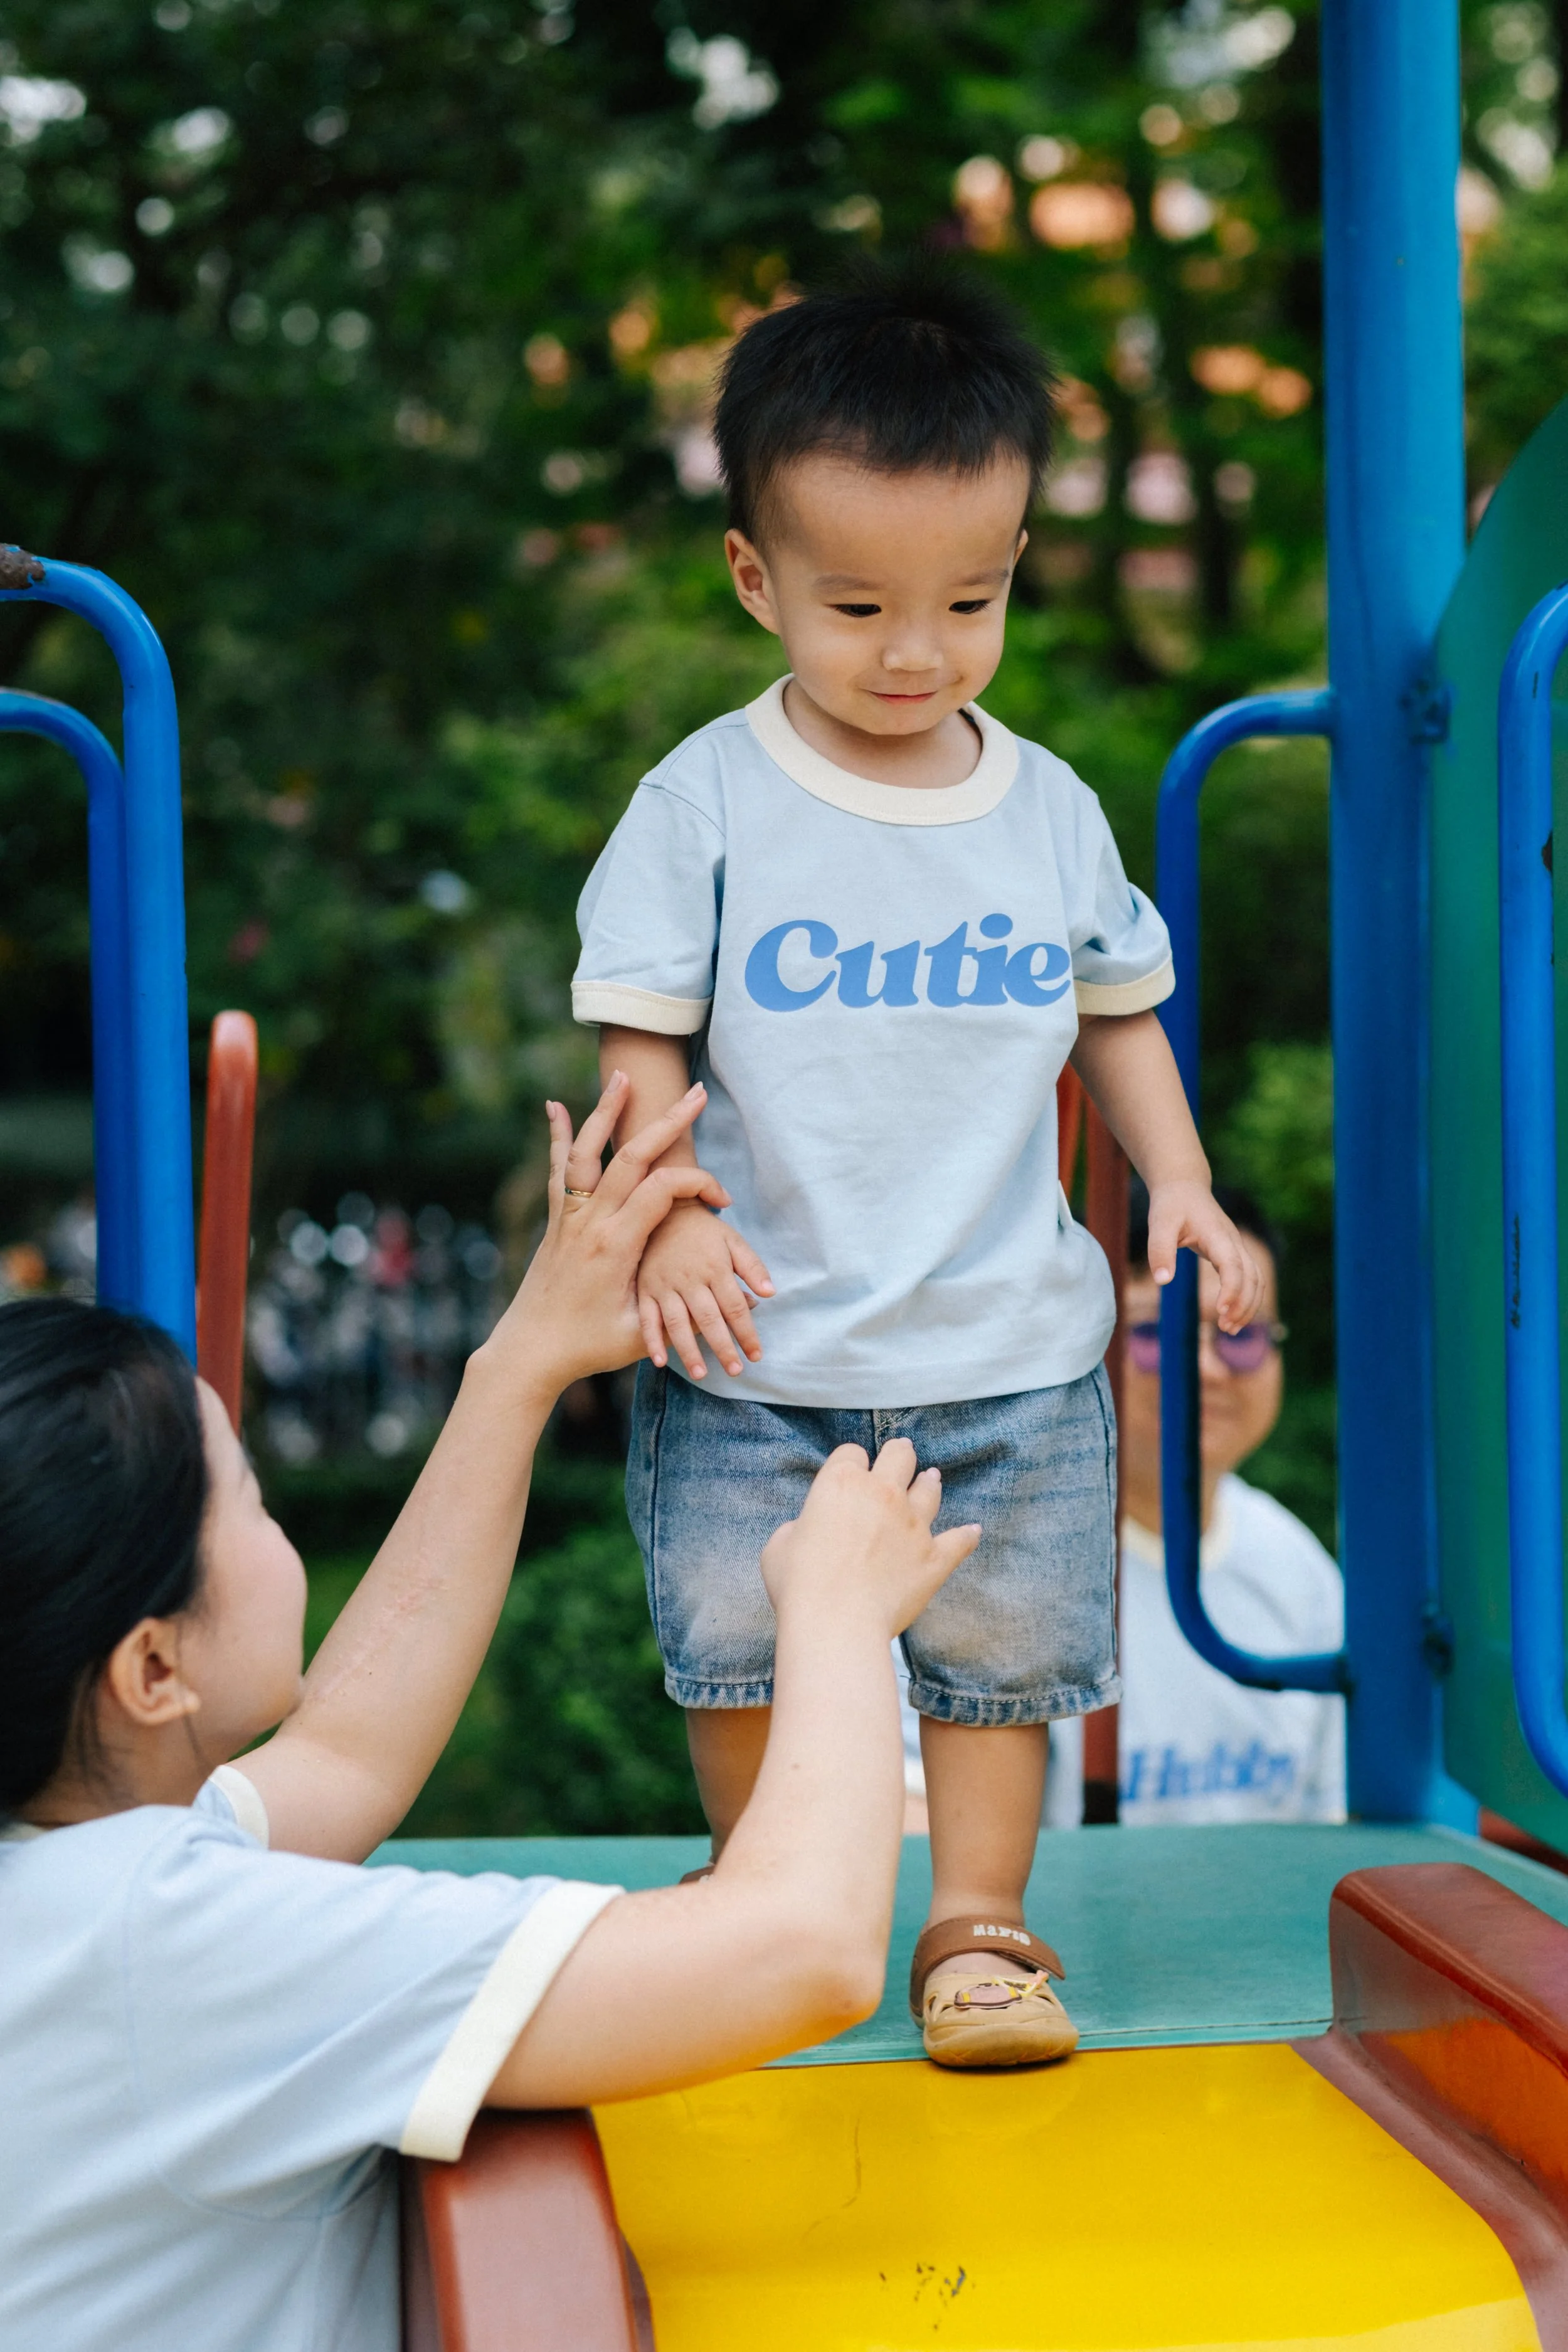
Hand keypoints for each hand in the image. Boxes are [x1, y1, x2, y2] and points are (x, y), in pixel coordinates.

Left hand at [485, 1074, 729, 1394]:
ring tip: (622, 1076)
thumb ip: (679, 1312)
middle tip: (696, 1094)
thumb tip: (732, 1302)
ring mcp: (569, 1217)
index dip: (699, 1184)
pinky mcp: (556, 1220)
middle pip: (631, 1157)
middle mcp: (589, 1223)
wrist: (528, 1351)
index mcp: (616, 1246)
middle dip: (667, 1122)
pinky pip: (558, 1169)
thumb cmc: (587, 1347)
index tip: (723, 1201)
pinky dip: (559, 1135)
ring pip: (588, 1151)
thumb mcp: (639, 1336)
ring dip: (606, 1112)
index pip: (663, 1190)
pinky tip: (555, 1106)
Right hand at [638, 1200, 773, 1379]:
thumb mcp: (732, 1240)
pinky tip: (659, 1363)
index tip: (756, 1355)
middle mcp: (689, 1279)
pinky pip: (647, 1318)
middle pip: (708, 1319)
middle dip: (723, 1347)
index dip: (746, 1333)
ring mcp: (664, 1285)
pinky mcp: (645, 1289)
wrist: (664, 1210)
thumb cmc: (704, 1231)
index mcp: (714, 1268)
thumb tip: (770, 1294)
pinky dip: (652, 1340)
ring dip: (688, 1350)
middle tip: (735, 1371)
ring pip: (677, 1323)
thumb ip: (752, 1267)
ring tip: (701, 1374)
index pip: (735, 1307)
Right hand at [760, 1438, 979, 1637]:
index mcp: (841, 1483)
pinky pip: (959, 1540)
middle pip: (900, 1456)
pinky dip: (966, 1536)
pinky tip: (973, 1531)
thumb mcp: (778, 1546)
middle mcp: (882, 1494)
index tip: (848, 1474)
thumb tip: (808, 1530)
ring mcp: (913, 1524)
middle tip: (899, 1456)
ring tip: (930, 1480)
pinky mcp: (934, 1556)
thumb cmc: (799, 1585)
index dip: (849, 1463)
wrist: (837, 1622)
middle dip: (899, 1454)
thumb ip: (798, 1527)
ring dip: (929, 1483)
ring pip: (929, 1489)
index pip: (851, 1453)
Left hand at [1146, 1179, 1263, 1331]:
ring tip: (1230, 1329)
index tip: (1220, 1311)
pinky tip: (1231, 1315)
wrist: (1184, 1187)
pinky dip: (1246, 1298)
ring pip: (1256, 1279)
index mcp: (1217, 1235)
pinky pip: (1250, 1278)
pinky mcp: (1234, 1253)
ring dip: (1249, 1305)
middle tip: (1226, 1328)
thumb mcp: (1159, 1224)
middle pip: (1252, 1277)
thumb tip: (1162, 1281)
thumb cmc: (1171, 1206)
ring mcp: (1237, 1247)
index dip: (1231, 1289)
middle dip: (1243, 1304)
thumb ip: (1159, 1250)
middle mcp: (1233, 1242)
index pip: (1233, 1265)